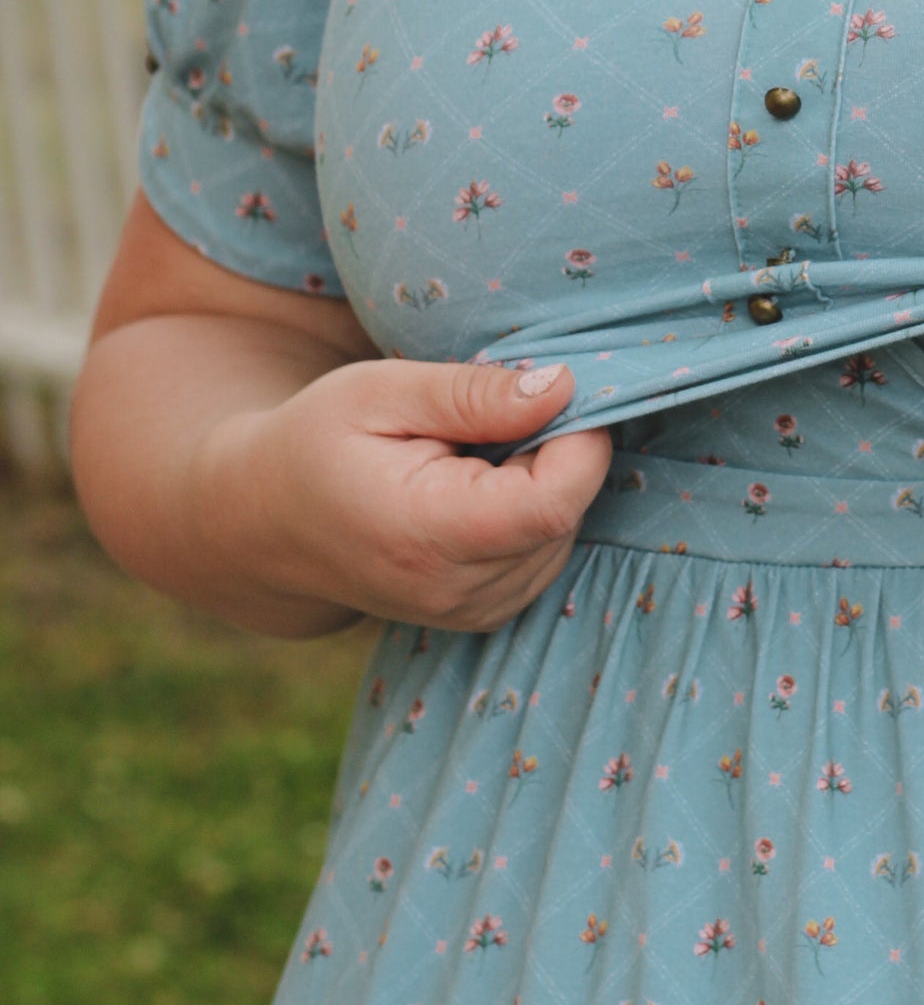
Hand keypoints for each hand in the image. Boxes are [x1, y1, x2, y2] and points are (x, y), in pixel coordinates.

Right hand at [196, 357, 613, 632]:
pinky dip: (532, 513)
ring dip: (545, 483)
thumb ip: (473, 394)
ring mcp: (467, 614)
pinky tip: (480, 484)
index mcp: (425, 535)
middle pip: (564, 517)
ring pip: (562, 537)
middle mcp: (452, 592)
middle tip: (497, 413)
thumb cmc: (316, 440)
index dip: (579, 441)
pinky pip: (545, 555)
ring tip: (475, 450)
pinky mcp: (480, 615)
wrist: (263, 521)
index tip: (556, 390)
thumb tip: (562, 388)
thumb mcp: (380, 391)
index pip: (554, 503)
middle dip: (559, 454)